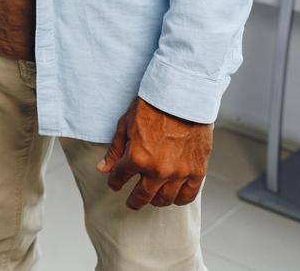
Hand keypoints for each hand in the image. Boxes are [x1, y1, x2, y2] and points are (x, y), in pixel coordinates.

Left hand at [98, 97, 212, 209]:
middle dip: (134, 201)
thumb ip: (115, 150)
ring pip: (164, 200)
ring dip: (156, 201)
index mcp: (136, 158)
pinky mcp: (197, 171)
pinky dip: (179, 199)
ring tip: (152, 198)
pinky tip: (173, 196)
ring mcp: (179, 173)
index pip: (120, 179)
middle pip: (142, 196)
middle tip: (131, 202)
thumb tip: (102, 169)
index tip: (115, 183)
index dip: (115, 183)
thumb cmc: (151, 107)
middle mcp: (157, 170)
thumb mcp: (126, 125)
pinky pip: (188, 195)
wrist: (182, 97)